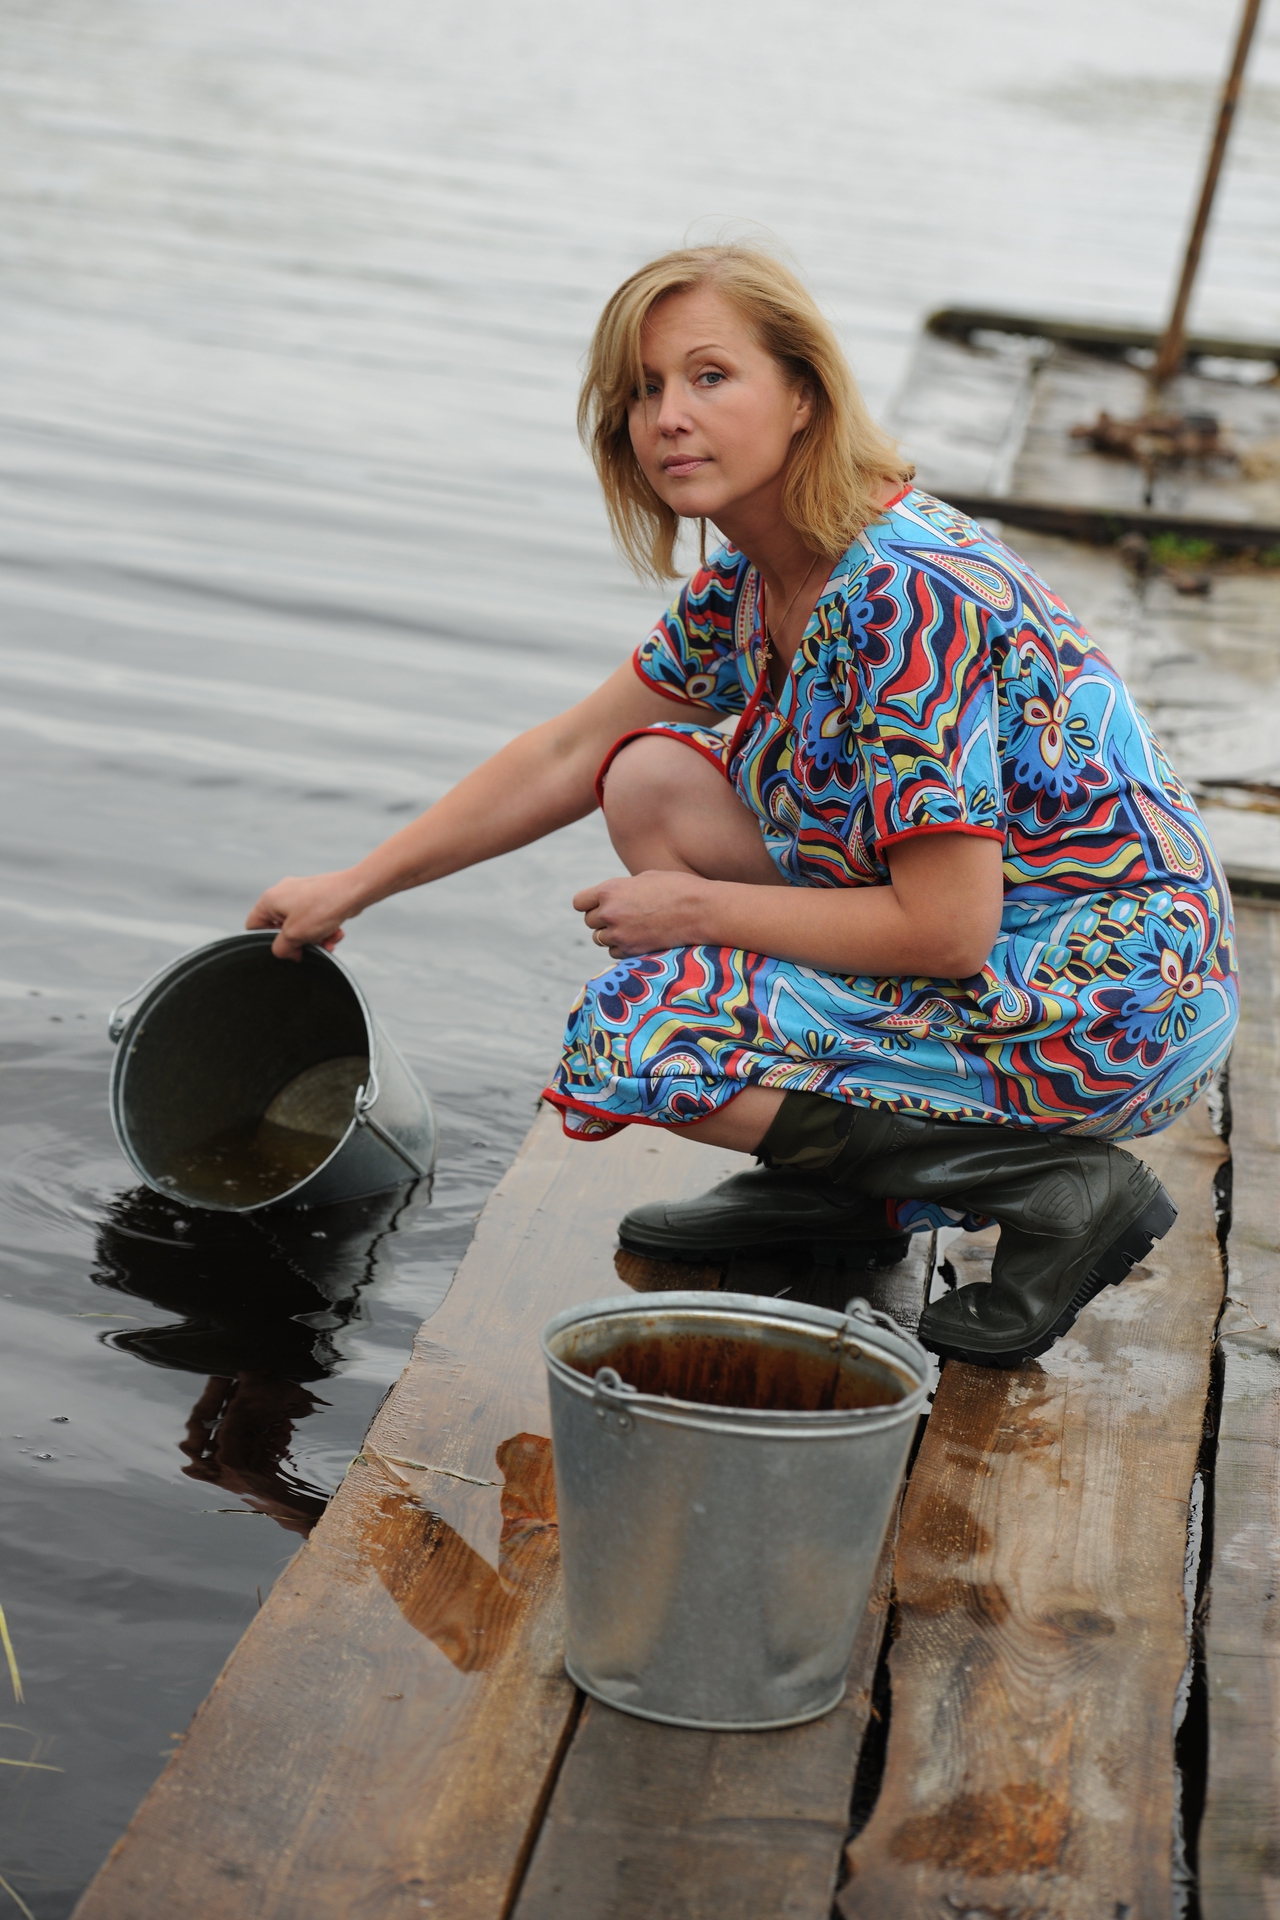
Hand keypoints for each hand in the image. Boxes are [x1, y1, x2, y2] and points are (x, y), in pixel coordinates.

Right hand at [246, 870, 364, 960]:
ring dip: (315, 938)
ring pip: (301, 925)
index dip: (266, 942)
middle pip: (281, 928)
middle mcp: (282, 894)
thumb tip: (284, 952)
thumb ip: (281, 948)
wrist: (353, 891)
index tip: (285, 950)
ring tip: (328, 942)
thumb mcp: (294, 935)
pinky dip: (324, 928)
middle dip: (298, 942)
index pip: (254, 925)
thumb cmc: (322, 907)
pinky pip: (314, 918)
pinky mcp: (317, 896)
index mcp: (269, 900)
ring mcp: (300, 894)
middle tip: (310, 950)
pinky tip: (336, 933)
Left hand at [573, 870, 711, 958]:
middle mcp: (610, 913)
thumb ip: (621, 890)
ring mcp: (620, 935)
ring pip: (600, 939)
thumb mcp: (644, 878)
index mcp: (610, 890)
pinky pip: (615, 953)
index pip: (579, 902)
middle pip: (589, 922)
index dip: (589, 903)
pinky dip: (622, 948)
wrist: (701, 910)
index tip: (599, 904)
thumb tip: (608, 899)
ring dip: (611, 935)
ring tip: (633, 927)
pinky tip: (640, 938)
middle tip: (622, 916)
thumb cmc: (677, 888)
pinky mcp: (632, 951)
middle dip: (602, 919)